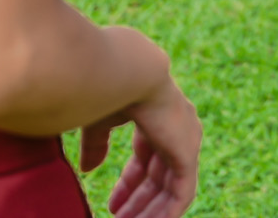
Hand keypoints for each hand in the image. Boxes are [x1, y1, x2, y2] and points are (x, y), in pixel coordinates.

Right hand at [82, 77, 201, 217]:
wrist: (127, 74)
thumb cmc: (109, 87)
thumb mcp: (100, 121)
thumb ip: (97, 145)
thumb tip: (89, 169)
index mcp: (157, 117)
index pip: (147, 159)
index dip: (129, 185)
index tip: (112, 206)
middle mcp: (178, 130)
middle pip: (160, 176)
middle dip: (140, 203)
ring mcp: (186, 141)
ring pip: (172, 189)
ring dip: (151, 212)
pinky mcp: (188, 153)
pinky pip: (182, 193)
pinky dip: (167, 212)